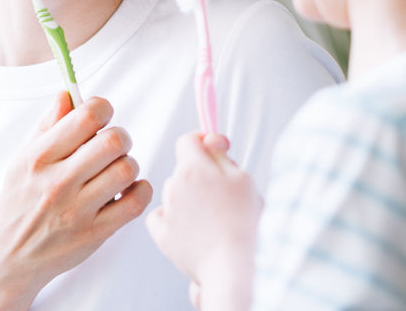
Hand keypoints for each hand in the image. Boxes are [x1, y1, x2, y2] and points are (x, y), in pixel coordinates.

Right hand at [0, 93, 152, 309]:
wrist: (10, 256)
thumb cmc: (20, 202)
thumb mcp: (23, 159)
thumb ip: (48, 125)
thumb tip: (67, 94)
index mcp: (40, 157)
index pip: (86, 115)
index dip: (102, 108)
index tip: (101, 117)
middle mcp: (59, 181)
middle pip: (113, 141)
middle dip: (120, 136)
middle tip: (113, 145)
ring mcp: (78, 210)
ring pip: (127, 169)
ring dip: (128, 164)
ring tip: (116, 170)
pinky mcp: (95, 233)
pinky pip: (135, 202)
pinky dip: (139, 190)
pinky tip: (127, 190)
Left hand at [147, 133, 260, 310]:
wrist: (231, 266)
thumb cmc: (243, 222)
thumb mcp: (243, 179)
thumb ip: (221, 154)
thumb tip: (208, 139)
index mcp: (194, 168)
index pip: (187, 140)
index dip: (201, 142)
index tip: (213, 152)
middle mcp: (174, 186)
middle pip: (183, 169)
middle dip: (200, 176)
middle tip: (223, 196)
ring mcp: (166, 210)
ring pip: (174, 193)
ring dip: (188, 199)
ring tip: (212, 219)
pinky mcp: (161, 234)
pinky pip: (161, 216)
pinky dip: (172, 220)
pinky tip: (191, 229)